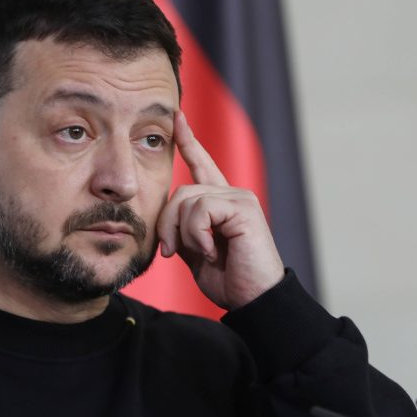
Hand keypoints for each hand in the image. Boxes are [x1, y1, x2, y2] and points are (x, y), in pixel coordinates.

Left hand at [157, 111, 284, 309]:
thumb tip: (164, 216)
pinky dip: (198, 235)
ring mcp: (240, 198)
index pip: (201, 163)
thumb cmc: (227, 278)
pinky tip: (212, 251)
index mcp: (220, 202)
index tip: (177, 117)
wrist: (252, 298)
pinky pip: (201, 210)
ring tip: (202, 253)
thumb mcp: (194, 249)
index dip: (188, 141)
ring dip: (184, 234)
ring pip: (188, 201)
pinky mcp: (243, 207)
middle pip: (180, 192)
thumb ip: (181, 227)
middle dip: (168, 224)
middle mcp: (232, 193)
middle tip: (171, 252)